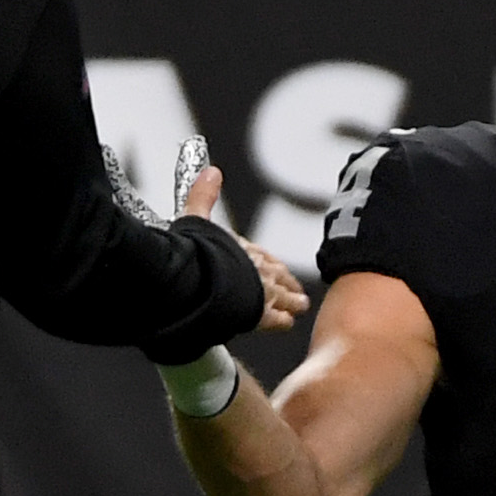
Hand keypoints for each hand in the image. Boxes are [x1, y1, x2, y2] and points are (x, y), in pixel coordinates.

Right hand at [181, 160, 310, 333]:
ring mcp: (264, 292)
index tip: (273, 266)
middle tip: (295, 288)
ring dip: (293, 301)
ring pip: (287, 297)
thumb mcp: (196, 218)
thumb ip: (203, 196)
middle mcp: (259, 269)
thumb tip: (211, 172)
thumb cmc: (197, 253)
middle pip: (280, 275)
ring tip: (298, 306)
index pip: (263, 255)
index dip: (269, 262)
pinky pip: (281, 319)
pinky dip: (284, 321)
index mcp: (244, 248)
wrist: (203, 282)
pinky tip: (287, 323)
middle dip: (288, 282)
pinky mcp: (264, 314)